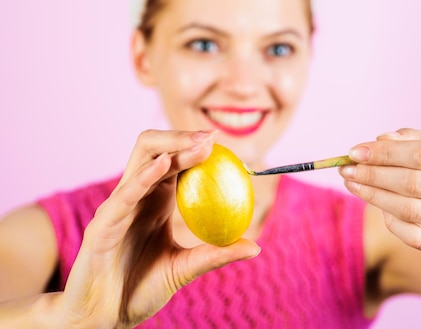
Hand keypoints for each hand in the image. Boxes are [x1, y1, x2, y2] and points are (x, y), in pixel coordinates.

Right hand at [57, 130, 259, 327]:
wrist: (106, 319)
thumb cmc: (140, 289)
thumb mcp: (184, 268)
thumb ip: (215, 254)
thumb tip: (256, 247)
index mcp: (154, 202)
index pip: (173, 162)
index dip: (195, 147)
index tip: (221, 140)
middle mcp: (135, 198)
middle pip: (154, 150)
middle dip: (182, 137)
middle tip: (212, 137)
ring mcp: (117, 209)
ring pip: (140, 162)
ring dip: (170, 148)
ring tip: (199, 145)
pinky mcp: (102, 227)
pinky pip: (123, 196)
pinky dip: (144, 177)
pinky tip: (165, 166)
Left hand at [339, 129, 420, 260]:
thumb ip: (413, 139)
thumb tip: (381, 139)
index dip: (385, 153)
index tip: (355, 151)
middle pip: (414, 183)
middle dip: (374, 174)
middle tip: (346, 169)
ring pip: (410, 210)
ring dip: (374, 196)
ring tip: (353, 184)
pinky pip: (413, 236)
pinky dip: (390, 219)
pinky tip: (378, 206)